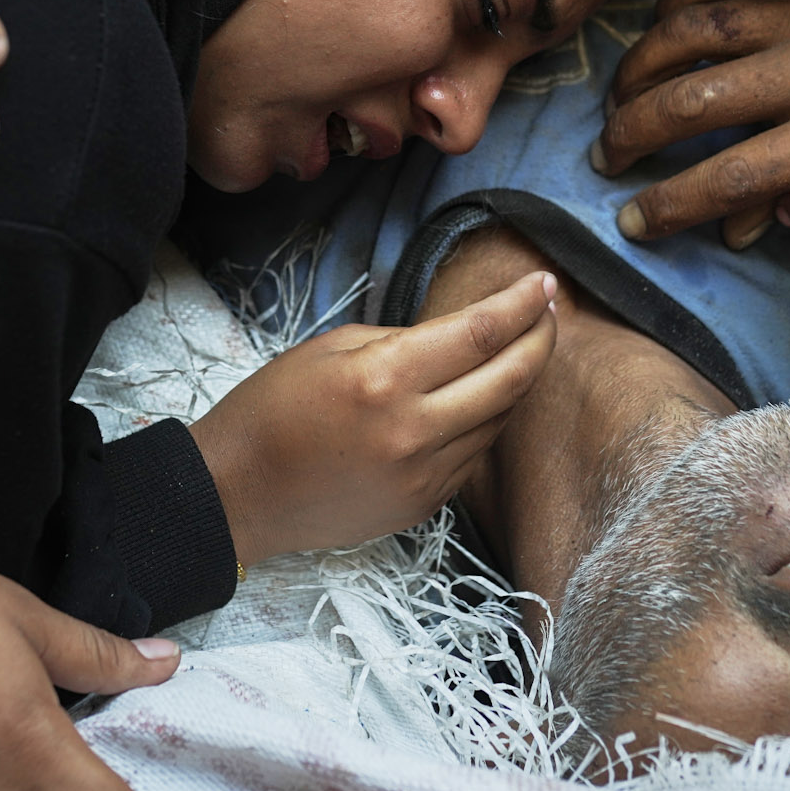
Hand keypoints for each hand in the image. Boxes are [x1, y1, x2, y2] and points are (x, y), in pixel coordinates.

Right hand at [189, 270, 558, 564]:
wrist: (238, 494)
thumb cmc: (272, 409)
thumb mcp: (332, 348)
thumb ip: (403, 341)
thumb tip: (459, 337)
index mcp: (385, 378)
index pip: (481, 334)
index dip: (522, 305)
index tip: (544, 284)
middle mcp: (413, 430)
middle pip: (510, 379)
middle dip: (540, 340)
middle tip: (550, 313)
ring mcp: (422, 475)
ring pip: (498, 421)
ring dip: (518, 382)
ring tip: (522, 349)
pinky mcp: (421, 506)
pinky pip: (473, 456)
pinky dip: (486, 422)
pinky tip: (482, 399)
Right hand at [595, 0, 789, 245]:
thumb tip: (731, 233)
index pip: (732, 177)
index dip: (670, 204)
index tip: (632, 223)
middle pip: (692, 104)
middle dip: (632, 134)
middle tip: (608, 155)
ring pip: (687, 36)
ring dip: (636, 71)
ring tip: (618, 100)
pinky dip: (669, 10)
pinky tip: (654, 37)